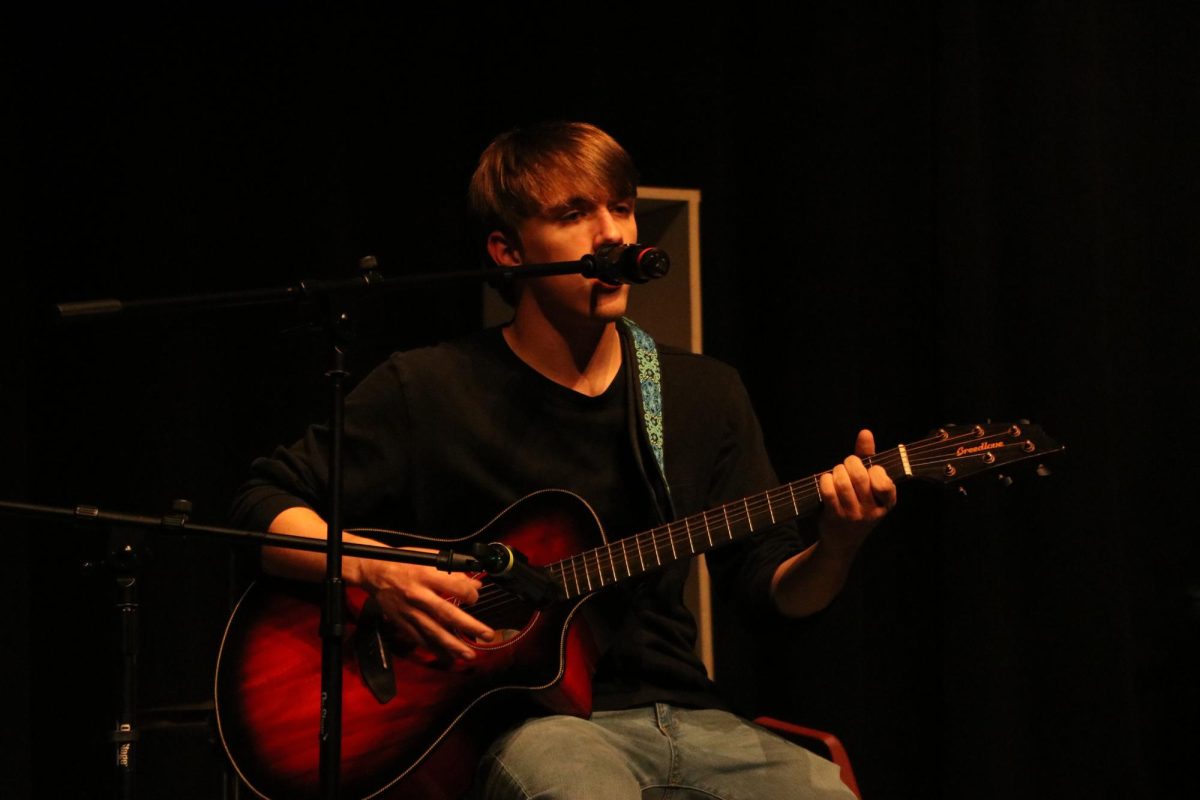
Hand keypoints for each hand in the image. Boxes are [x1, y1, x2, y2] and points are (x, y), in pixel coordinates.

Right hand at [358, 556, 494, 662]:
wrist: (374, 571)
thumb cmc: (403, 561)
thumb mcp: (429, 558)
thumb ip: (452, 570)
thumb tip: (474, 582)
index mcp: (425, 575)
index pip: (454, 587)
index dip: (470, 594)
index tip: (475, 597)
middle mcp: (418, 595)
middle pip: (447, 613)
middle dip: (469, 626)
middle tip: (487, 635)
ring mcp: (409, 611)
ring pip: (433, 631)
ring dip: (453, 645)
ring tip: (469, 654)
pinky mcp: (402, 622)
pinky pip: (420, 638)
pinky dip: (434, 648)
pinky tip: (447, 656)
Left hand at [817, 429, 896, 553]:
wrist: (843, 540)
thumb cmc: (857, 504)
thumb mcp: (869, 485)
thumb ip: (868, 457)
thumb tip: (865, 432)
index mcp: (886, 502)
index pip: (884, 481)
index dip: (875, 470)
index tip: (870, 470)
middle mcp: (872, 511)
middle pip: (860, 477)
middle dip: (850, 464)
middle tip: (847, 465)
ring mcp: (854, 516)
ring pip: (843, 482)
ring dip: (836, 472)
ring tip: (836, 473)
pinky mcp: (835, 517)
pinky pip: (828, 491)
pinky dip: (825, 480)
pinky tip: (826, 481)